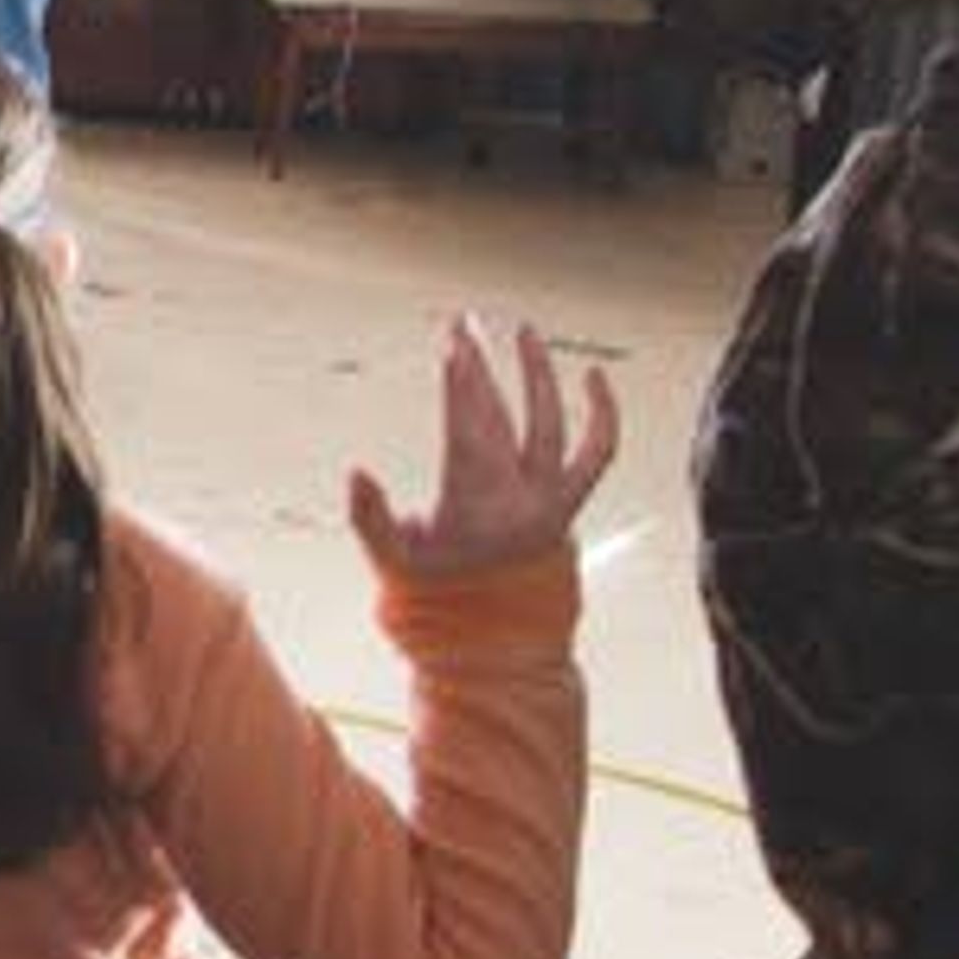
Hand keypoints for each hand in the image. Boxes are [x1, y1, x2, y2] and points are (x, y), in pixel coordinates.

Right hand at [348, 318, 619, 580]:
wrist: (500, 634)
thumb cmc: (439, 594)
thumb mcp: (393, 562)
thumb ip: (370, 518)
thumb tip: (356, 470)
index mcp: (477, 509)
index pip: (470, 432)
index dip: (461, 387)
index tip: (453, 347)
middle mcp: (522, 499)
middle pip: (503, 416)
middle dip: (481, 367)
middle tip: (463, 325)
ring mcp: (553, 499)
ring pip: (553, 423)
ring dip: (538, 374)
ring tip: (522, 331)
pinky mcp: (571, 500)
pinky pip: (598, 451)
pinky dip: (603, 414)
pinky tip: (597, 377)